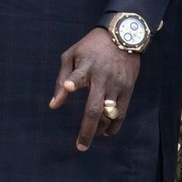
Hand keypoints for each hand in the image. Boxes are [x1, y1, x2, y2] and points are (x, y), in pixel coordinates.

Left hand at [49, 27, 140, 151]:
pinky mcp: (128, 89)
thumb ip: (62, 78)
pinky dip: (114, 125)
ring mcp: (117, 84)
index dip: (72, 81)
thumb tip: (53, 105)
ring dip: (100, 129)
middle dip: (87, 130)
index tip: (69, 87)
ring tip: (90, 138)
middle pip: (95, 107)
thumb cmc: (91, 46)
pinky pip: (121, 113)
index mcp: (86, 65)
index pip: (78, 74)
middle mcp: (102, 76)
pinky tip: (106, 131)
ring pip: (109, 114)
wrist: (123, 35)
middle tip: (80, 146)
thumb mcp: (72, 54)